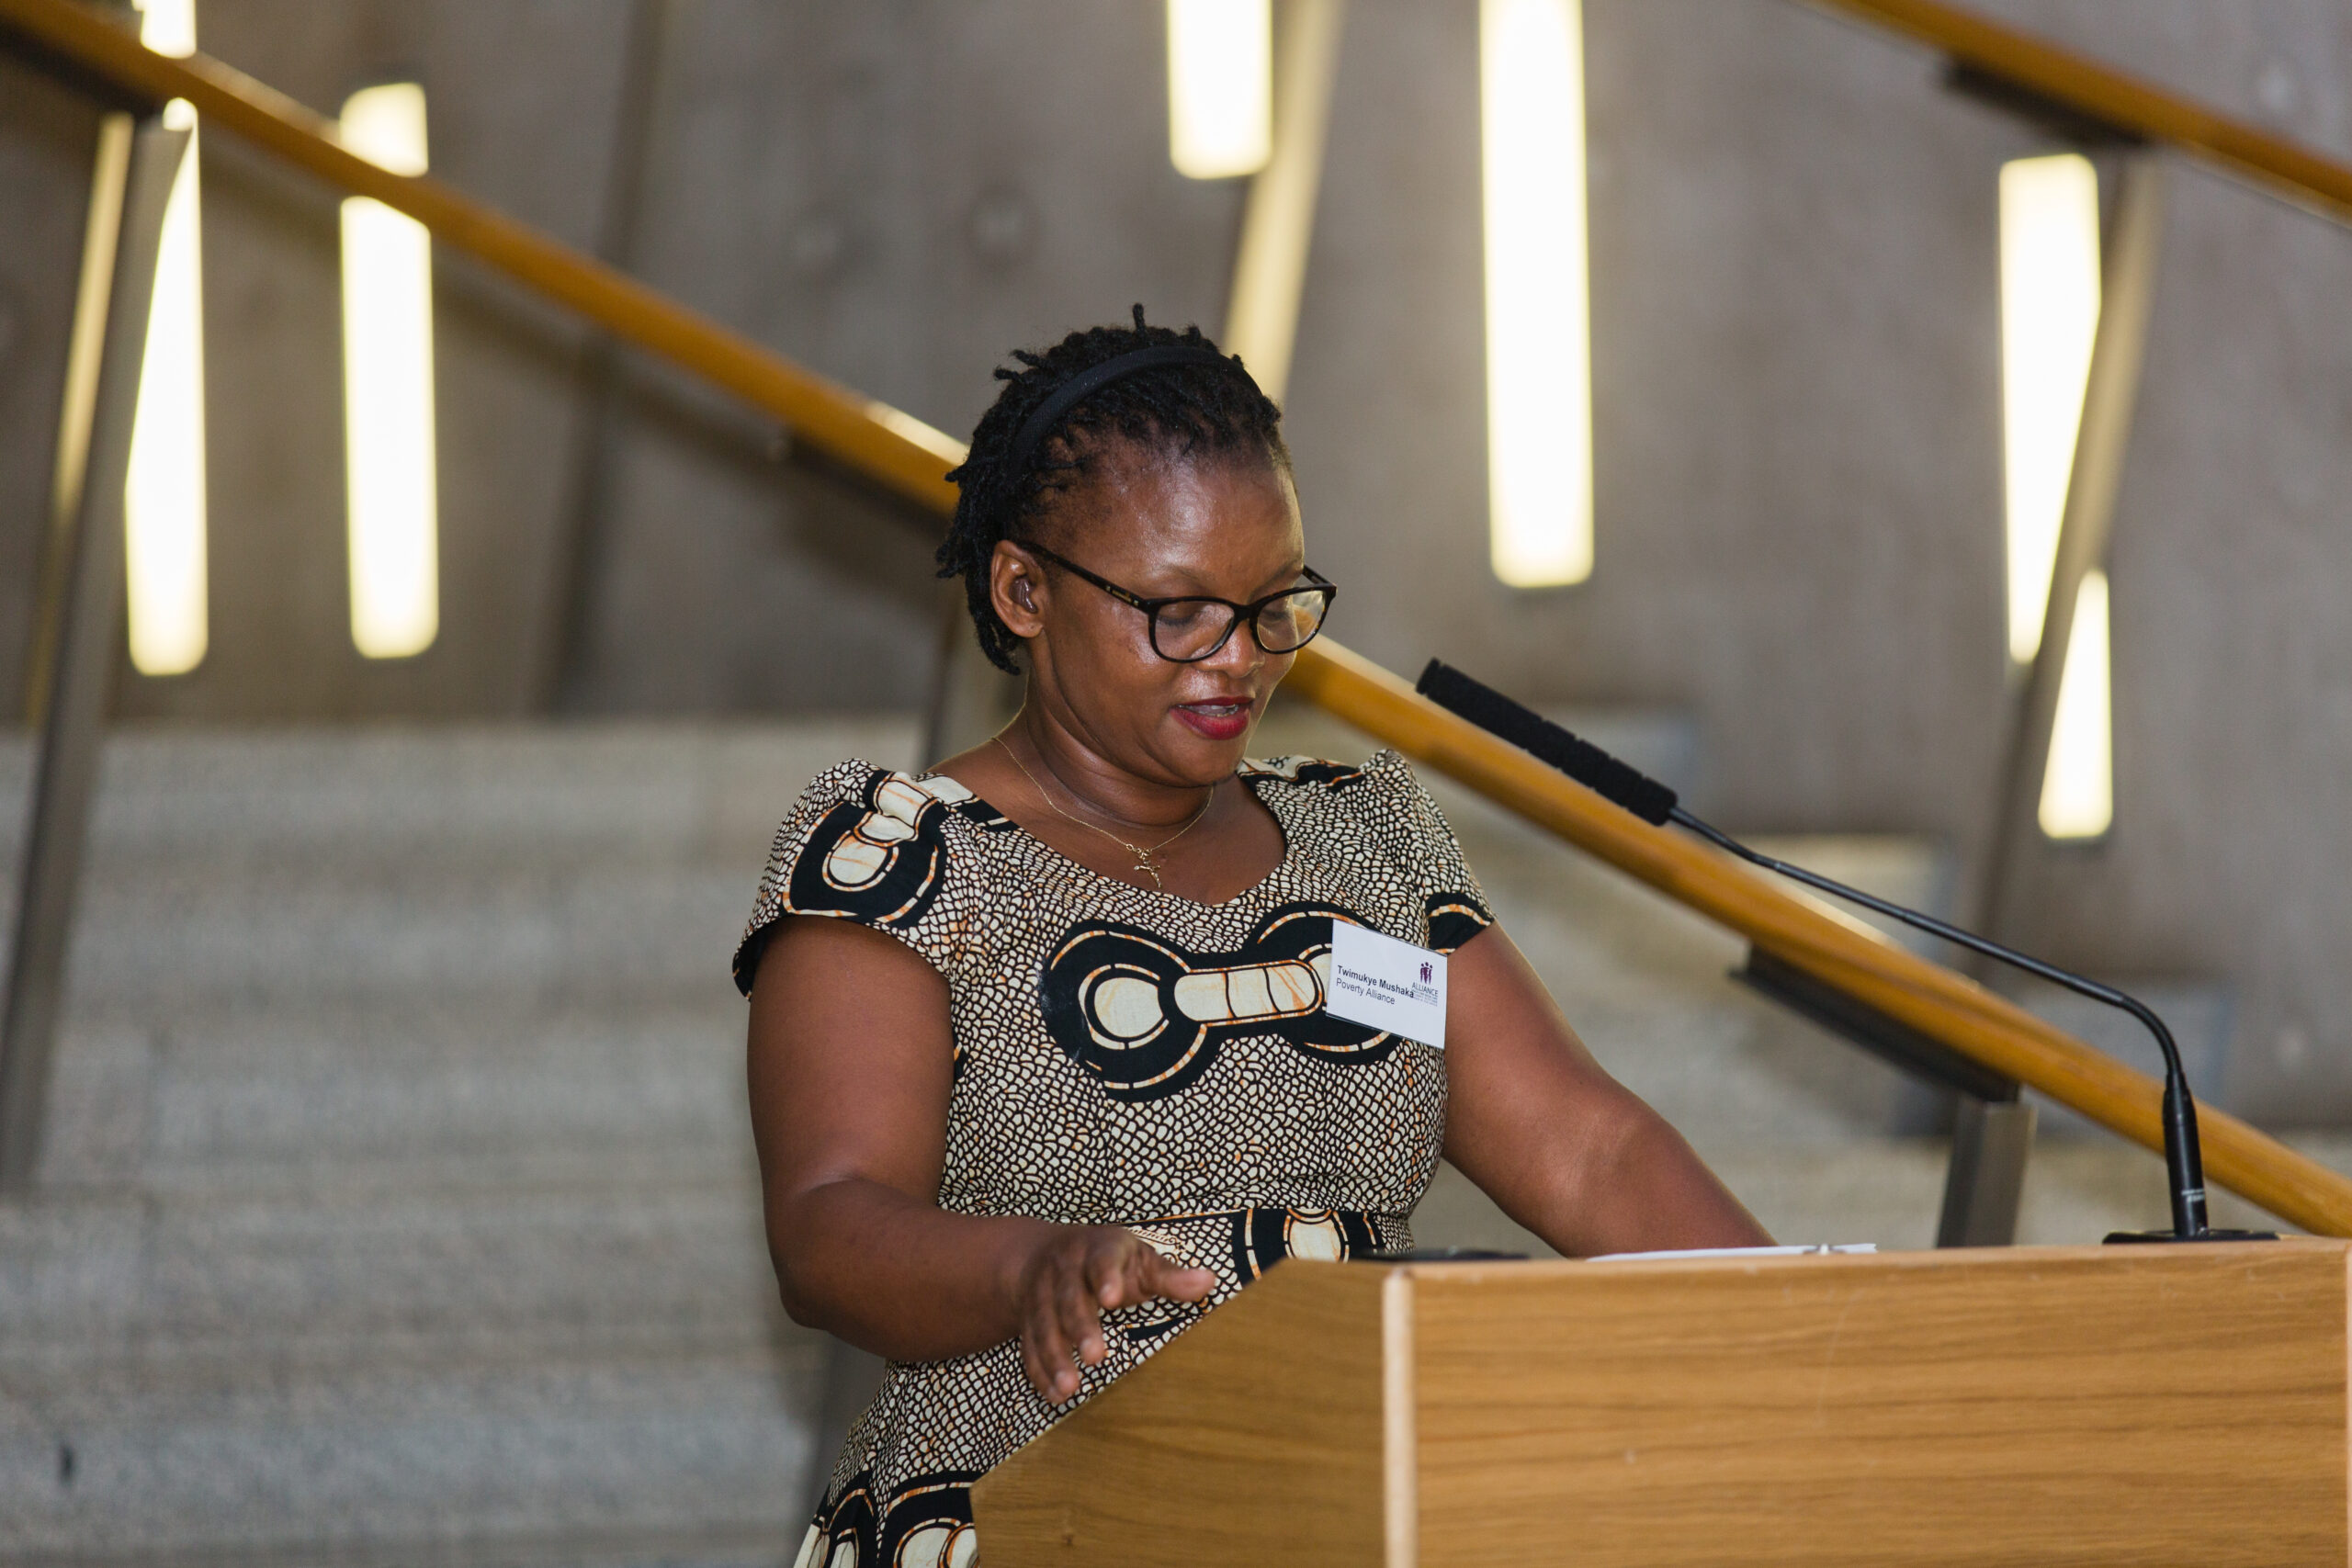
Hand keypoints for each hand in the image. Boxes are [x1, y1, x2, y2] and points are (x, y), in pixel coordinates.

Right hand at [1010, 1225, 1214, 1402]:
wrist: (1043, 1254)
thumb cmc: (1107, 1260)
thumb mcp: (1138, 1259)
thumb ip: (1168, 1275)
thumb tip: (1208, 1282)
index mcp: (1096, 1249)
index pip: (1101, 1260)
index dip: (1106, 1278)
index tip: (1113, 1299)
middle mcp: (1063, 1270)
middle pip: (1069, 1298)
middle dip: (1079, 1327)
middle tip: (1096, 1356)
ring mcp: (1040, 1296)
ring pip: (1044, 1326)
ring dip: (1055, 1356)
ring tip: (1070, 1387)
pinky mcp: (1027, 1320)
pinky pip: (1029, 1346)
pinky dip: (1039, 1371)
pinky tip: (1054, 1394)